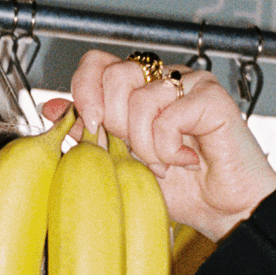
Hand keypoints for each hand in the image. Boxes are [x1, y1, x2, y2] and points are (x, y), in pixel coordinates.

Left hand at [40, 50, 275, 241]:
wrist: (224, 211)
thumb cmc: (181, 189)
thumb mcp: (120, 162)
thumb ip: (88, 132)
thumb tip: (51, 107)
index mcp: (138, 88)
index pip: (97, 64)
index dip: (85, 91)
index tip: (90, 128)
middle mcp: (162, 80)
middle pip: (115, 75)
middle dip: (116, 125)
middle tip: (137, 154)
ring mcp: (189, 84)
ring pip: (140, 99)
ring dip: (147, 146)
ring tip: (165, 163)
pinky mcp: (211, 98)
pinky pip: (169, 116)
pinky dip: (169, 149)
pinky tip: (187, 161)